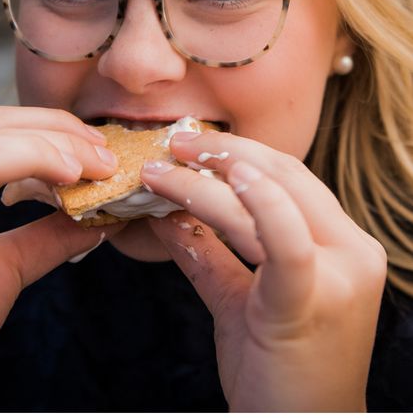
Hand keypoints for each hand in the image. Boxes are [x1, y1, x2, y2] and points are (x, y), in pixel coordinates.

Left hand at [140, 131, 386, 410]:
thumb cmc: (275, 370)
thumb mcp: (238, 299)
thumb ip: (208, 255)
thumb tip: (166, 214)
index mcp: (341, 247)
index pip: (289, 178)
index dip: (236, 153)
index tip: (185, 143)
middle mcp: (351, 253)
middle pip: (284, 175)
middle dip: (222, 151)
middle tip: (169, 142)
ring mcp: (338, 277)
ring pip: (270, 200)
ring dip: (207, 177)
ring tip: (160, 169)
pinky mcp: (310, 303)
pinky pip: (284, 243)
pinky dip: (252, 205)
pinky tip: (216, 186)